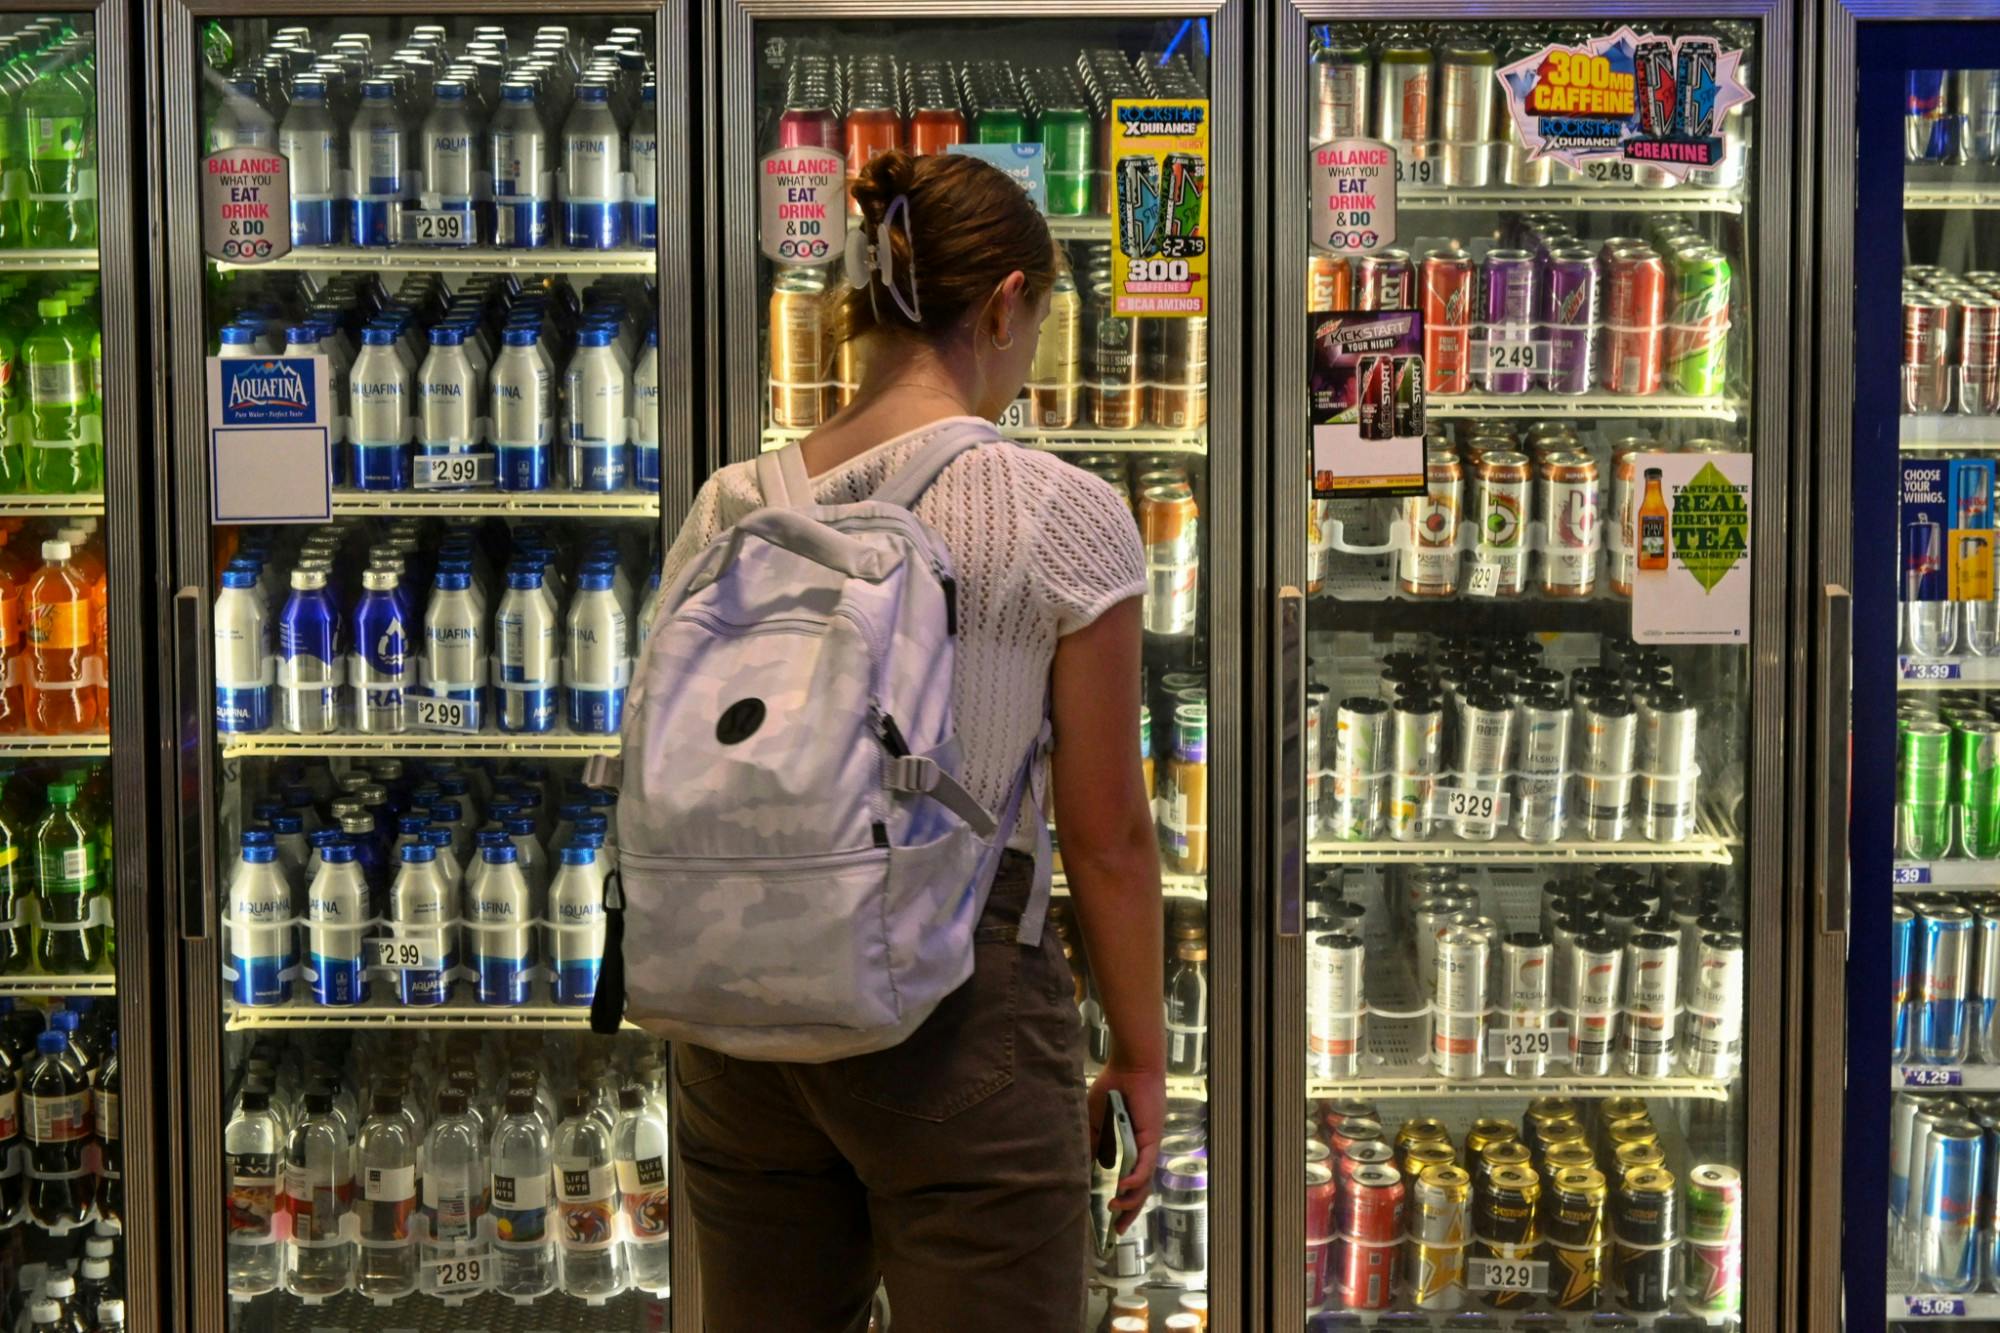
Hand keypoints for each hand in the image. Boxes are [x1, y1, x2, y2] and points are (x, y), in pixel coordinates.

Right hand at [1087, 1059, 1163, 1232]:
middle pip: (1141, 1189)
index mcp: (1132, 1148)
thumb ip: (1096, 1143)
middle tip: (1118, 1230)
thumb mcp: (1097, 1121)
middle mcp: (1143, 1151)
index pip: (1131, 1182)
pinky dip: (1136, 1177)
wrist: (1130, 1065)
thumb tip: (1095, 1167)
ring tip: (1115, 1209)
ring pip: (1144, 1181)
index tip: (1112, 1221)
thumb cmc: (1114, 1088)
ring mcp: (1148, 1145)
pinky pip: (1145, 1164)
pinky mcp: (1150, 1137)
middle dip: (1130, 1211)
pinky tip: (1124, 1188)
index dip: (1124, 1202)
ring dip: (1131, 1198)